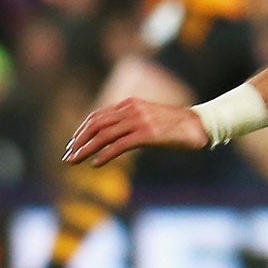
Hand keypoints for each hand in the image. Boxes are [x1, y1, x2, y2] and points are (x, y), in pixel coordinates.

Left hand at [63, 98, 206, 165]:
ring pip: (104, 135)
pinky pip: (120, 145)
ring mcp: (139, 121)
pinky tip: (96, 164)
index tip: (73, 145)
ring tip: (74, 161)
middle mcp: (131, 109)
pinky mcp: (147, 134)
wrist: (199, 125)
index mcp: (129, 103)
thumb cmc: (175, 125)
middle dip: (78, 141)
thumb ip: (131, 123)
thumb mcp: (149, 118)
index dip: (81, 131)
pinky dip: (105, 154)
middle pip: (96, 124)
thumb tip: (114, 139)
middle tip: (68, 156)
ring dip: (86, 149)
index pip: (97, 116)